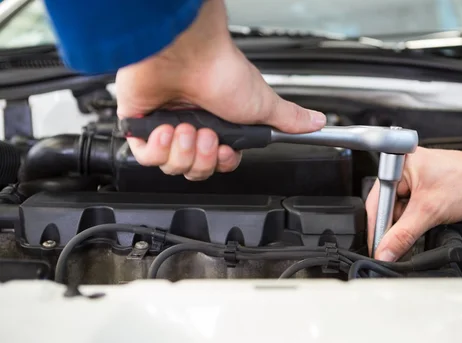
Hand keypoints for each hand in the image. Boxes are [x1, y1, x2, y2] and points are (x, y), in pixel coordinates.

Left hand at [115, 0, 325, 179]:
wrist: (185, 52)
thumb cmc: (220, 71)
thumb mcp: (262, 103)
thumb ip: (288, 118)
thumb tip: (316, 122)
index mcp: (218, 123)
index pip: (218, 162)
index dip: (221, 163)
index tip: (224, 151)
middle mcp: (193, 125)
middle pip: (195, 168)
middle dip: (203, 157)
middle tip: (207, 134)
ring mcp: (166, 124)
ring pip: (172, 165)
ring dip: (182, 149)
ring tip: (187, 126)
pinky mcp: (140, 123)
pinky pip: (146, 155)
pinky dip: (157, 147)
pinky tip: (166, 129)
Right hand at [366, 138, 461, 261]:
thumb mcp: (430, 212)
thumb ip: (403, 235)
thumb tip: (384, 253)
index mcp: (398, 163)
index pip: (376, 203)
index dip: (379, 229)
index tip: (381, 249)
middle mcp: (402, 168)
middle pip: (385, 208)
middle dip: (395, 227)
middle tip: (403, 242)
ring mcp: (412, 179)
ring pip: (398, 211)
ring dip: (407, 225)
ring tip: (426, 223)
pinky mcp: (421, 188)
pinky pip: (408, 210)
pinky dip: (415, 221)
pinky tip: (427, 222)